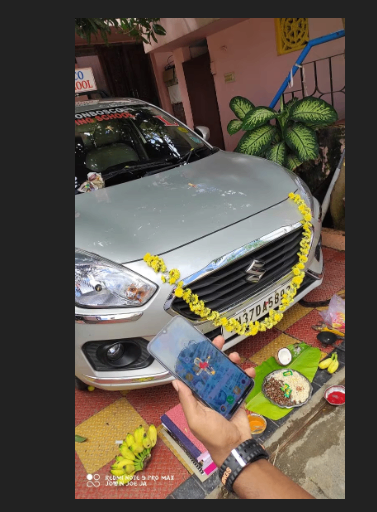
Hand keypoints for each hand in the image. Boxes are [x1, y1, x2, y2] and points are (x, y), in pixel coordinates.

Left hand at [171, 335, 255, 466]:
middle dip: (216, 354)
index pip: (195, 374)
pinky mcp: (239, 397)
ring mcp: (225, 394)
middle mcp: (210, 393)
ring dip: (232, 362)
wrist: (236, 447)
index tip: (200, 346)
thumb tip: (176, 381)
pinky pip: (242, 382)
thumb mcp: (195, 418)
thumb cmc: (212, 435)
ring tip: (236, 357)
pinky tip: (249, 369)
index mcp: (197, 396)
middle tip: (220, 341)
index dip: (197, 359)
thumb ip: (187, 400)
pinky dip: (246, 374)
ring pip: (227, 372)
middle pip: (213, 368)